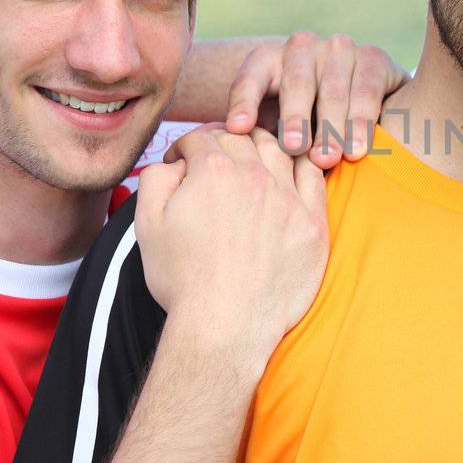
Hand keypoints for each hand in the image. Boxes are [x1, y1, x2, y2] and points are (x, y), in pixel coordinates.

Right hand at [135, 127, 328, 381]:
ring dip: (263, 148)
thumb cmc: (184, 279)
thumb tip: (173, 163)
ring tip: (254, 161)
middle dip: (224, 142)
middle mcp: (255, 175)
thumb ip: (156, 179)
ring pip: (280, 149)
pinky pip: (314, 177)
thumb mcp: (148, 225)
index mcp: (212, 170)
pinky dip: (301, 166)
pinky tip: (291, 174)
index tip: (183, 162)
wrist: (226, 324)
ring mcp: (289, 197)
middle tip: (217, 158)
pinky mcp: (313, 222)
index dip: (186, 148)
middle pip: (242, 138)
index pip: (200, 138)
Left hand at [222, 31, 406, 166]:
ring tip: (328, 158)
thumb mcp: (275, 128)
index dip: (244, 102)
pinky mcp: (373, 57)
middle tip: (294, 148)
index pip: (251, 78)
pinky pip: (367, 90)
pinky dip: (362, 122)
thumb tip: (243, 159)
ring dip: (331, 127)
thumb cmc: (303, 125)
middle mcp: (302, 47)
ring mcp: (339, 49)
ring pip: (333, 89)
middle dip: (295, 118)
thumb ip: (262, 137)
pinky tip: (358, 149)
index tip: (238, 129)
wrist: (356, 104)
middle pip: (296, 83)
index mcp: (268, 60)